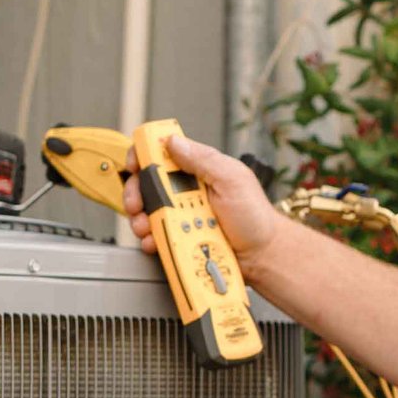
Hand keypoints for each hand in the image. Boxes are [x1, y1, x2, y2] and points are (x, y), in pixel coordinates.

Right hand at [121, 131, 280, 272]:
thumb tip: (174, 141)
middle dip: (136, 192)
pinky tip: (156, 241)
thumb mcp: (232, 179)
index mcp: (198, 170)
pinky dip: (151, 239)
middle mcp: (186, 191)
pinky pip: (156, 236)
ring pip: (147, 212)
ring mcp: (180, 215)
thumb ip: (203, 159)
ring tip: (147, 226)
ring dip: (141, 219)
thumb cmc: (255, 218)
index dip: (144, 154)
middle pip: (146, 184)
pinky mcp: (178, 237)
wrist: (261, 256)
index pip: (163, 153)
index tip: (136, 165)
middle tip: (137, 204)